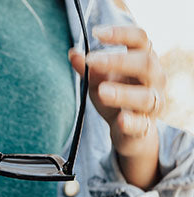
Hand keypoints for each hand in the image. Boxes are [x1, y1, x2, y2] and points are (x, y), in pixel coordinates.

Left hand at [69, 24, 164, 187]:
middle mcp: (155, 78)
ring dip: (122, 93)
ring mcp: (153, 103)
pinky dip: (131, 122)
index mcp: (144, 59)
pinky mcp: (146, 127)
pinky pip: (141, 124)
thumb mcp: (98, 82)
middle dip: (118, 61)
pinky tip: (121, 119)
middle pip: (145, 63)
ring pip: (145, 96)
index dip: (121, 33)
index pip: (140, 39)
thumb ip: (88, 70)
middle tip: (92, 61)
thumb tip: (73, 54)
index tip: (97, 33)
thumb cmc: (116, 99)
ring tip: (102, 91)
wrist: (129, 132)